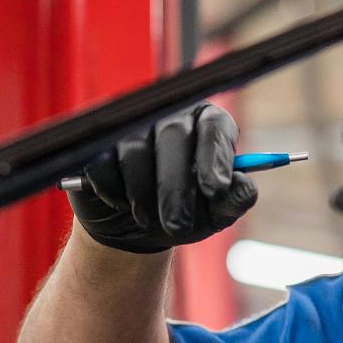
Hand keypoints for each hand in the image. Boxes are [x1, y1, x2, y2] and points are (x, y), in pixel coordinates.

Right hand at [69, 104, 256, 253]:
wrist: (134, 228)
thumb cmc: (182, 213)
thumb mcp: (213, 214)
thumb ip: (234, 200)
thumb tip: (246, 187)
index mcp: (206, 123)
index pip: (214, 127)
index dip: (215, 157)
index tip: (216, 189)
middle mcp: (169, 114)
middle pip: (172, 137)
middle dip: (175, 189)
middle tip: (178, 227)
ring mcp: (130, 125)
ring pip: (135, 153)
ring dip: (143, 197)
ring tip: (149, 220)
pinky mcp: (96, 143)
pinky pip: (103, 166)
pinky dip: (115, 194)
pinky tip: (123, 205)